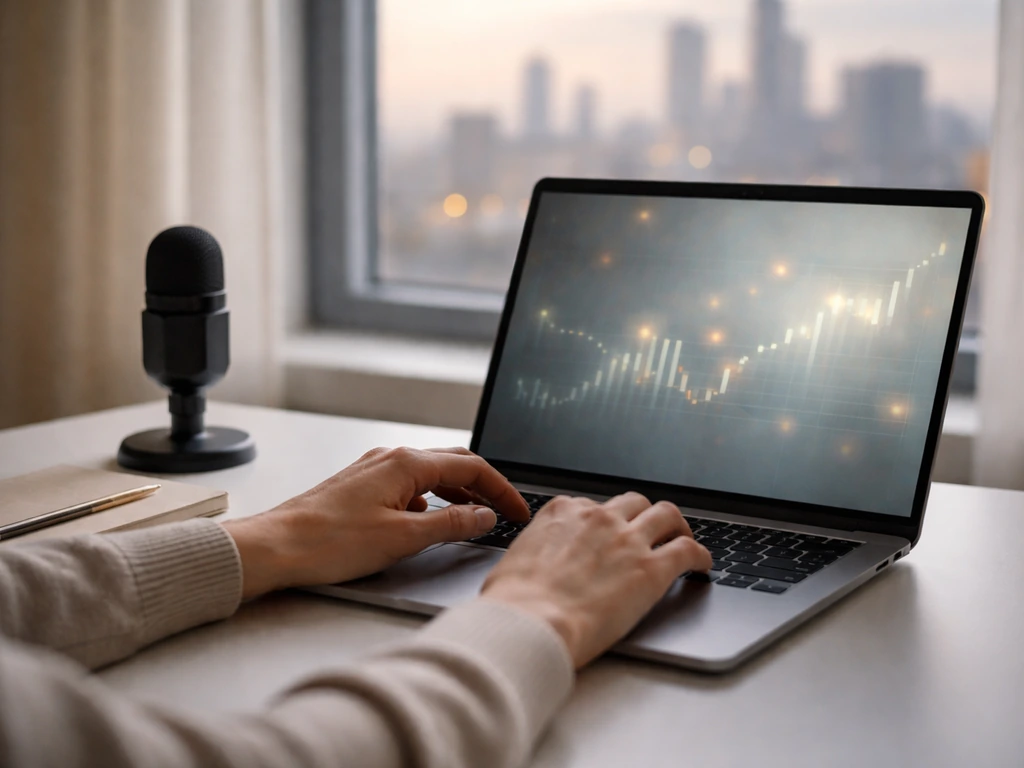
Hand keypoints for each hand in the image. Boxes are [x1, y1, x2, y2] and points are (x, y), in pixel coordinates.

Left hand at [222, 447, 529, 598]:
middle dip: (484, 486)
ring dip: (458, 492)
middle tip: (504, 512)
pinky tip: (430, 521)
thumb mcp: (402, 537)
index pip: (471, 467)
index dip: (501, 490)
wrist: (274, 547)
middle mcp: (390, 459)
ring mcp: (373, 470)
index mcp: (406, 464)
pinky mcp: (360, 487)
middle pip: (453, 464)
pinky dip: (431, 499)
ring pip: (430, 474)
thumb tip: (484, 516)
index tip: (517, 512)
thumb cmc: (328, 542)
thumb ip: (450, 523)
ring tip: (476, 517)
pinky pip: (408, 485)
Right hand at [481, 493, 710, 667]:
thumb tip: (533, 569)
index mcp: (562, 513)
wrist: (529, 623)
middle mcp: (598, 518)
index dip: (605, 522)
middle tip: (651, 531)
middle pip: (634, 503)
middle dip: (644, 515)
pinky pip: (687, 550)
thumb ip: (536, 554)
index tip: (609, 534)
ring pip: (666, 515)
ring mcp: (627, 540)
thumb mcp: (515, 562)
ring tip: (682, 538)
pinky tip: (702, 564)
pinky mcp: (652, 569)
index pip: (592, 505)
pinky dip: (700, 554)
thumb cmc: (513, 603)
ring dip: (677, 525)